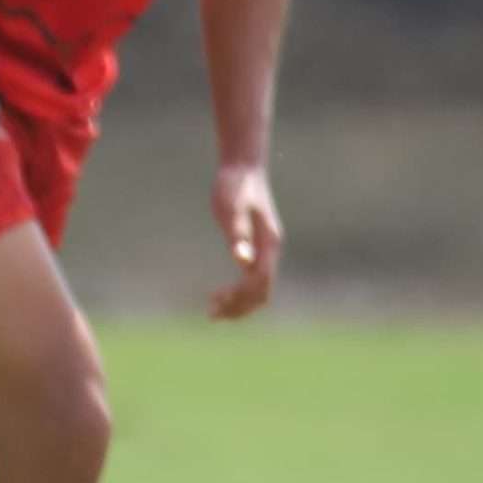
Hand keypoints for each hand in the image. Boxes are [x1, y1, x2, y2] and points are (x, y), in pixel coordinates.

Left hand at [209, 162, 281, 319]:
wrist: (243, 167)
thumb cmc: (234, 186)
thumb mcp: (230, 208)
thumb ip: (237, 234)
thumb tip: (242, 262)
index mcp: (268, 244)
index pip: (260, 282)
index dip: (241, 297)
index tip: (217, 303)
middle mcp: (271, 250)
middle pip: (262, 291)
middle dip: (240, 307)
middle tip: (211, 315)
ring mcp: (266, 250)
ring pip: (260, 288)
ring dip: (239, 303)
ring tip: (213, 312)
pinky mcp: (257, 247)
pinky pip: (253, 278)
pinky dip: (239, 292)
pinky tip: (221, 295)